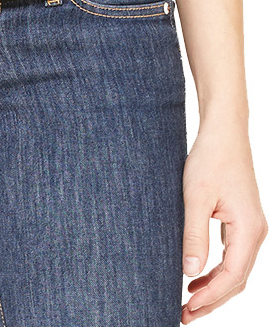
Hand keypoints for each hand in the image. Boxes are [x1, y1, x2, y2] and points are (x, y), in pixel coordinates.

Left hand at [180, 115, 267, 321]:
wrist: (224, 130)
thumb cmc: (210, 158)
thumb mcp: (196, 197)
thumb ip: (194, 235)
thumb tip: (190, 272)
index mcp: (248, 229)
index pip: (232, 277)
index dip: (210, 297)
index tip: (186, 307)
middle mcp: (255, 232)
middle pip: (236, 280)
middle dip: (212, 300)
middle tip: (184, 314)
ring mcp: (250, 227)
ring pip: (236, 270)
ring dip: (214, 288)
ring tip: (188, 301)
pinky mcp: (241, 220)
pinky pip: (233, 256)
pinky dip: (217, 271)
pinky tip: (197, 275)